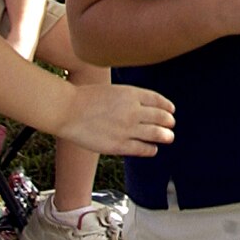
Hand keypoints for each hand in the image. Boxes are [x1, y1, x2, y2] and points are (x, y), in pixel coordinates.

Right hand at [58, 82, 176, 156]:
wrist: (68, 110)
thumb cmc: (86, 98)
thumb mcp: (113, 90)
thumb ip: (130, 97)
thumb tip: (143, 105)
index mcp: (131, 94)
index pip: (158, 100)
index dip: (167, 106)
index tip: (171, 110)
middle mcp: (133, 110)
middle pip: (161, 117)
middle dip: (169, 122)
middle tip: (171, 124)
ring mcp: (127, 128)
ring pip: (156, 134)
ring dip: (165, 136)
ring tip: (168, 137)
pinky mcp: (119, 145)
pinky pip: (142, 148)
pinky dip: (151, 149)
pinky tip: (152, 149)